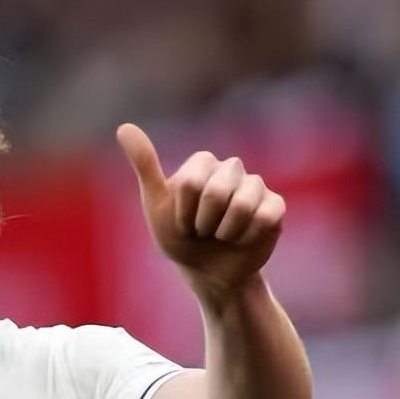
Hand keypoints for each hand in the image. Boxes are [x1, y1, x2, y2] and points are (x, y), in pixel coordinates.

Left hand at [115, 123, 284, 297]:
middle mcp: (231, 168)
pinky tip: (242, 240)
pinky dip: (246, 238)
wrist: (206, 272)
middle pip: (216, 193)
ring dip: (225, 233)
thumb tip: (124, 127)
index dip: (183, 213)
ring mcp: (256, 186)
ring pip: (243, 206)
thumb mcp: (156, 203)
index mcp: (203, 163)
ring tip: (222, 236)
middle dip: (203, 224)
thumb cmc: (178, 236)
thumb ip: (144, 164)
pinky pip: (265, 218)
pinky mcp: (275, 206)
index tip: (182, 222)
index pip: (190, 183)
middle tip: (202, 231)